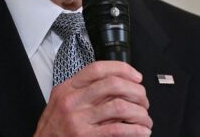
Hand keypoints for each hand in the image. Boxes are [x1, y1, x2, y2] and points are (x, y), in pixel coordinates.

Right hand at [34, 61, 151, 135]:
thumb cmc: (54, 127)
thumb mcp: (62, 102)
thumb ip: (83, 91)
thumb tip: (115, 84)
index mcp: (68, 88)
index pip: (98, 69)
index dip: (122, 69)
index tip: (136, 77)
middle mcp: (73, 101)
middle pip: (112, 84)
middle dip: (135, 91)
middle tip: (143, 100)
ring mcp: (78, 119)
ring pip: (119, 106)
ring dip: (139, 112)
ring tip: (144, 118)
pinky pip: (117, 130)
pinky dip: (135, 130)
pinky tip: (141, 131)